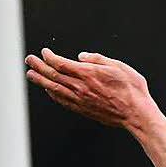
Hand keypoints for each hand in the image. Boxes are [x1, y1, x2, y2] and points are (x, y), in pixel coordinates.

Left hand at [25, 48, 154, 129]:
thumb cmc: (132, 90)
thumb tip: (82, 56)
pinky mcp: (83, 109)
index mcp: (89, 74)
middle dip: (39, 66)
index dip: (50, 57)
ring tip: (31, 75)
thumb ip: (98, 59)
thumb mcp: (119, 66)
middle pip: (53, 75)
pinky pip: (62, 101)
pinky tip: (48, 90)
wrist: (136, 114)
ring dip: (41, 81)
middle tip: (29, 60)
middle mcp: (81, 87)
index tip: (44, 52)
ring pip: (54, 89)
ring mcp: (80, 100)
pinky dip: (52, 94)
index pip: (61, 64)